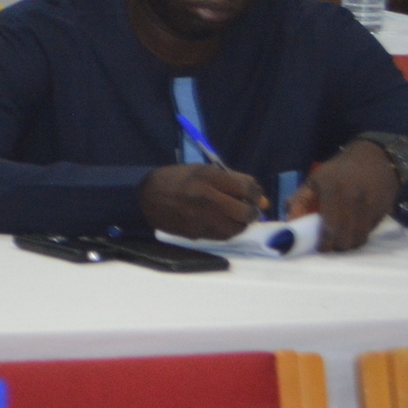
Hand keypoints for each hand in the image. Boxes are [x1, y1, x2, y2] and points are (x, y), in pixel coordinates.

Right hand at [137, 164, 265, 240]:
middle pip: (245, 212)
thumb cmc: (177, 179)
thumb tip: (263, 200)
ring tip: (234, 217)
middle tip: (248, 210)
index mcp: (208, 177)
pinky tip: (222, 223)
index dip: (256, 194)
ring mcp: (200, 217)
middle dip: (251, 212)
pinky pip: (223, 236)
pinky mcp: (196, 233)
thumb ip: (235, 182)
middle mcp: (206, 197)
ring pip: (236, 228)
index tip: (256, 196)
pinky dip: (228, 230)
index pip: (246, 188)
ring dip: (240, 224)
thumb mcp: (204, 171)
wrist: (145, 196)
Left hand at [287, 141, 397, 251]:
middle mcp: (355, 198)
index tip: (320, 247)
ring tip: (342, 236)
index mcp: (333, 189)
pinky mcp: (385, 210)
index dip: (324, 243)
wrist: (375, 157)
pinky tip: (355, 225)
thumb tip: (289, 223)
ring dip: (350, 242)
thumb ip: (299, 201)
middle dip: (336, 245)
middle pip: (346, 238)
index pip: (330, 227)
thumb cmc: (339, 171)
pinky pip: (371, 232)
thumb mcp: (314, 180)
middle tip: (330, 243)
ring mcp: (372, 205)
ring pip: (360, 238)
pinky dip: (361, 233)